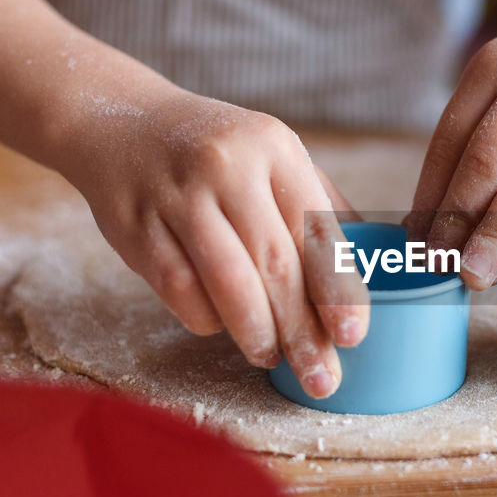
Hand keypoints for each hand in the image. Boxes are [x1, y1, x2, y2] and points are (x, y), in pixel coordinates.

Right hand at [61, 91, 368, 397]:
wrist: (119, 121)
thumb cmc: (217, 151)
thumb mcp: (274, 155)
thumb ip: (321, 207)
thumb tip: (377, 265)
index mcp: (275, 148)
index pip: (316, 230)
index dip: (336, 289)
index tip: (352, 335)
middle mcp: (227, 167)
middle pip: (276, 264)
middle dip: (302, 330)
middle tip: (321, 375)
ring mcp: (178, 195)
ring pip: (228, 282)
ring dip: (256, 332)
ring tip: (272, 357)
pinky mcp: (135, 225)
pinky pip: (178, 289)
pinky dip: (206, 319)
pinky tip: (223, 328)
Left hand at [406, 35, 496, 288]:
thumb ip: (475, 151)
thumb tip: (421, 227)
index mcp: (496, 61)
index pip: (450, 138)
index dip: (429, 195)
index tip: (413, 240)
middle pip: (485, 162)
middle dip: (455, 220)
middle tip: (434, 264)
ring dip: (493, 240)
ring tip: (469, 276)